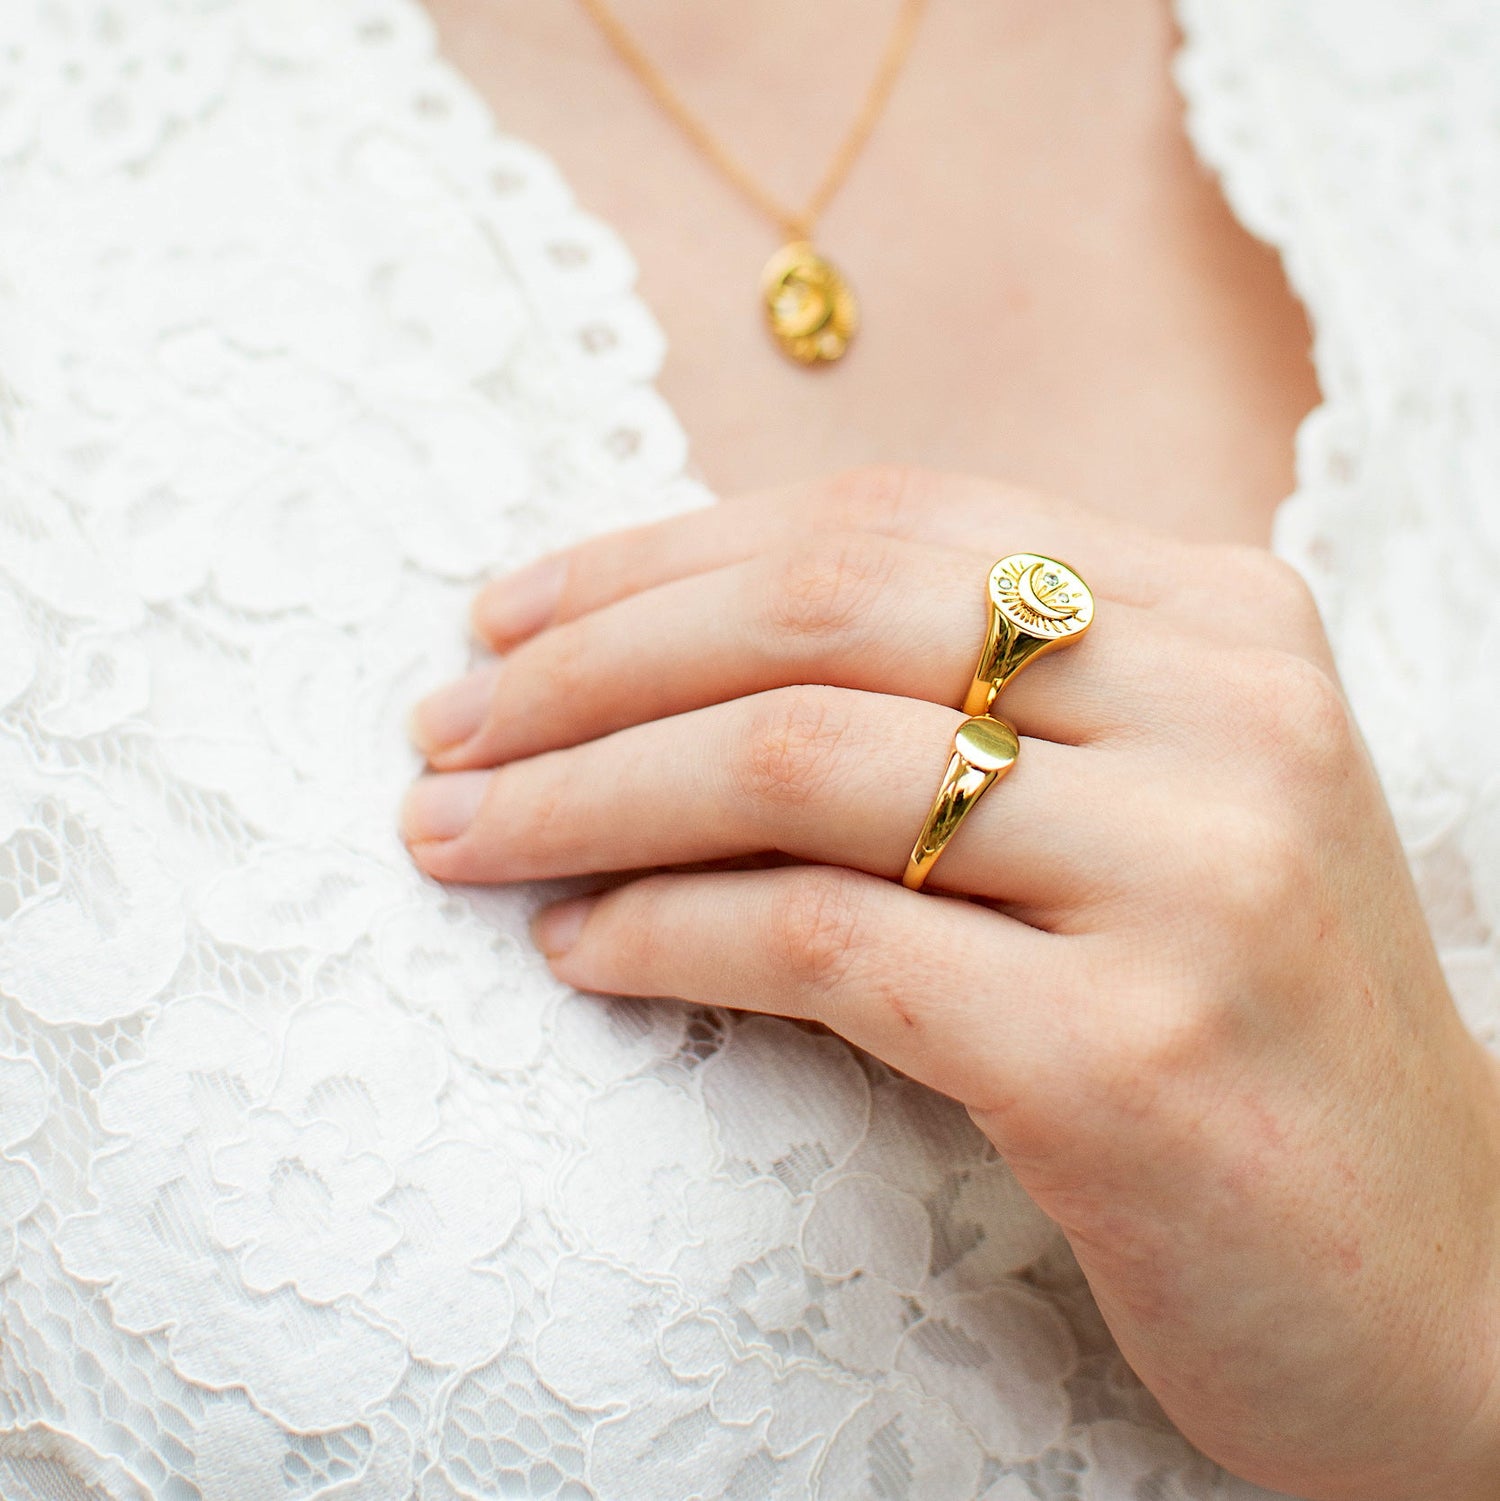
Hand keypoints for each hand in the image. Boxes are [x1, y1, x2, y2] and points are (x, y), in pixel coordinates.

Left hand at [402, 466, 1499, 1500]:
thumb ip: (967, 706)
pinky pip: (826, 941)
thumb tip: (670, 655)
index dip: (659, 558)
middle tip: (444, 728)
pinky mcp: (1130, 1054)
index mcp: (1218, 616)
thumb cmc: (1245, 1026)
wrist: (1440, 1279)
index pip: (878, 523)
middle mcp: (1220, 711)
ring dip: (582, 797)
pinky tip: (578, 950)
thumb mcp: (1136, 812)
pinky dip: (666, 931)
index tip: (509, 619)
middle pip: (817, 613)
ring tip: (461, 836)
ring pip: (796, 762)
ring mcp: (1191, 875)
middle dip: (587, 664)